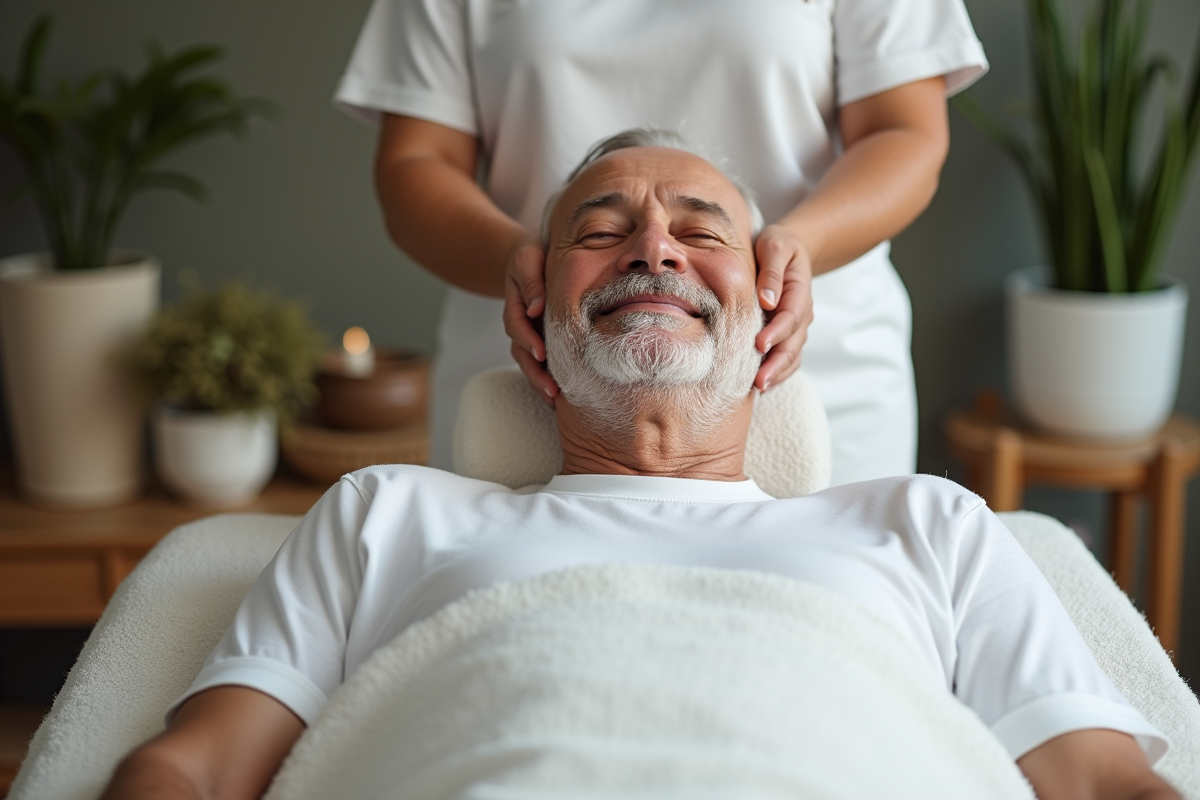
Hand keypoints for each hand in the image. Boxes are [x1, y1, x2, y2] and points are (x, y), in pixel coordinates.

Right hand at [502, 235, 557, 405]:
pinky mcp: (541, 341)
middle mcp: (520, 326)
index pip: (517, 326)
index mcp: (515, 306)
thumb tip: (536, 307)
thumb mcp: (528, 260)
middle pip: (522, 354)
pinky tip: (562, 396)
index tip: (541, 353)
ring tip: (556, 399)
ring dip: (541, 382)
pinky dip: (548, 379)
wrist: (530, 260)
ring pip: (530, 363)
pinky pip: (541, 364)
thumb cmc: (531, 257)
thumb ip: (531, 281)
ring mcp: (529, 336)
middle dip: (535, 374)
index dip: (528, 340)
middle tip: (552, 390)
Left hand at [753, 223, 813, 391]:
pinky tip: (760, 385)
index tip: (760, 344)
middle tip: (759, 381)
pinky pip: (787, 358)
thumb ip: (772, 271)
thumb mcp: (774, 246)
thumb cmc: (777, 245)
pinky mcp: (787, 335)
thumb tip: (767, 300)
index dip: (777, 333)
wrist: (788, 249)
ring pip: (792, 356)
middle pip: (793, 344)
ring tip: (758, 388)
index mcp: (799, 291)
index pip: (791, 317)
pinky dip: (777, 373)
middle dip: (777, 364)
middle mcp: (802, 314)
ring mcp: (797, 327)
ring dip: (778, 373)